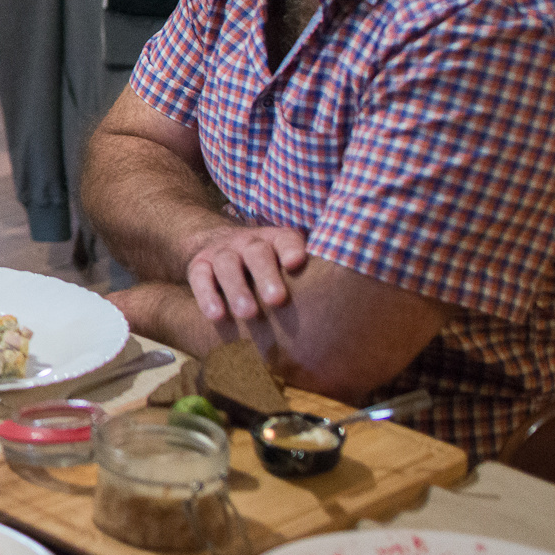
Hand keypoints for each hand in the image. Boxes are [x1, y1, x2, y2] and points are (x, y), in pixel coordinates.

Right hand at [183, 223, 307, 322]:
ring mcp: (222, 252)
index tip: (299, 263)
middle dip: (266, 275)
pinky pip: (200, 278)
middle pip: (257, 253)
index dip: (291, 249)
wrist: (214, 241)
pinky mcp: (199, 265)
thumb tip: (355, 310)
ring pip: (227, 264)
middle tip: (277, 299)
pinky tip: (216, 315)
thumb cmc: (267, 266)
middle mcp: (249, 243)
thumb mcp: (287, 263)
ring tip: (248, 313)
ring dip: (237, 288)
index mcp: (275, 240)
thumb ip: (312, 277)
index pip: (285, 239)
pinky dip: (206, 295)